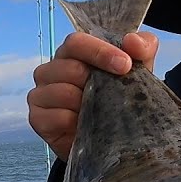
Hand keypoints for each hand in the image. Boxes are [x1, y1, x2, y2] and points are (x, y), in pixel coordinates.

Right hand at [28, 30, 158, 158]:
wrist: (110, 140)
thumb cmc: (119, 99)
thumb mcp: (138, 72)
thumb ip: (142, 49)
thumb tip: (133, 41)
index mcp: (72, 54)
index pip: (77, 42)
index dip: (100, 51)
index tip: (125, 65)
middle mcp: (51, 70)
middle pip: (70, 67)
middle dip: (98, 81)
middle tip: (116, 95)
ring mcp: (41, 94)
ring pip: (63, 92)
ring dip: (88, 104)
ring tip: (102, 112)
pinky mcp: (38, 118)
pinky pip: (55, 116)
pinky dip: (75, 121)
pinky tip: (86, 126)